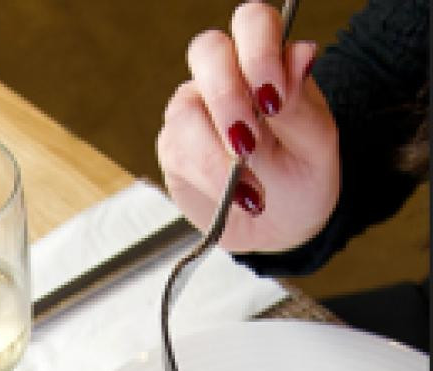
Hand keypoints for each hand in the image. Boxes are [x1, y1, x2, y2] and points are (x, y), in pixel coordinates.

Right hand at [157, 3, 339, 253]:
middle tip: (250, 145)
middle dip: (228, 97)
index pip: (252, 24)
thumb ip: (301, 102)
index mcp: (266, 59)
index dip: (258, 52)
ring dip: (216, 153)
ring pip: (185, 109)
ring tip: (251, 188)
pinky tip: (233, 198)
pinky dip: (208, 179)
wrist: (281, 226)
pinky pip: (178, 153)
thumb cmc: (302, 176)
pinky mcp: (175, 149)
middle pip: (207, 52)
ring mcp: (195, 110)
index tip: (273, 100)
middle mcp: (226, 75)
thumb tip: (301, 52)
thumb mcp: (315, 143)